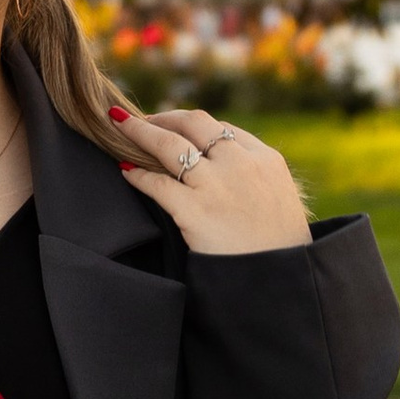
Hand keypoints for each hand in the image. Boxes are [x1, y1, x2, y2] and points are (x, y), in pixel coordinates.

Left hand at [109, 104, 309, 253]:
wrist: (281, 280)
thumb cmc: (280, 247)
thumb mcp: (280, 198)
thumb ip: (254, 176)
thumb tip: (220, 165)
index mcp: (265, 159)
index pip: (222, 129)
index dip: (193, 125)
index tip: (175, 127)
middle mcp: (240, 164)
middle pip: (193, 124)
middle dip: (163, 117)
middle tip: (142, 120)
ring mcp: (216, 185)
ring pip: (168, 144)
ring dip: (138, 131)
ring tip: (118, 124)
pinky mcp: (194, 210)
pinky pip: (156, 183)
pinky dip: (137, 174)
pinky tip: (126, 171)